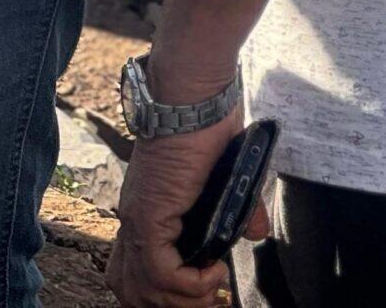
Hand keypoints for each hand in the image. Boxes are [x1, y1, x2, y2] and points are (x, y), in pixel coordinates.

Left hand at [110, 111, 259, 307]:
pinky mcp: (148, 214)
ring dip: (185, 300)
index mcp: (147, 213)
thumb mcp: (227, 182)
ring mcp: (138, 218)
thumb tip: (253, 232)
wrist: (193, 99)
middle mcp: (135, 220)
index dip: (162, 295)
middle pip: (132, 289)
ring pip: (142, 289)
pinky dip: (191, 283)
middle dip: (171, 305)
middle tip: (207, 300)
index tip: (200, 296)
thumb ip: (238, 211)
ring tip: (213, 287)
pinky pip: (161, 272)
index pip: (134, 272)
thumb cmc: (207, 129)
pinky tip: (215, 272)